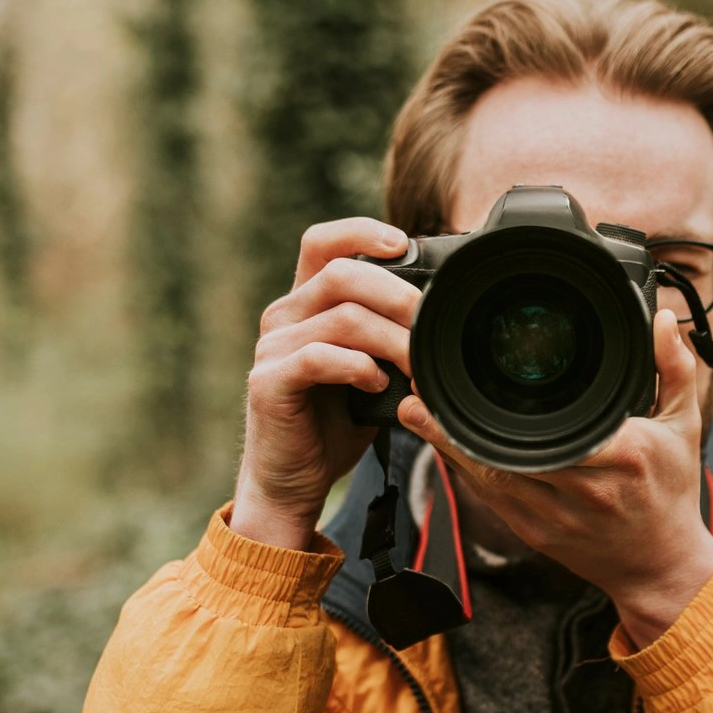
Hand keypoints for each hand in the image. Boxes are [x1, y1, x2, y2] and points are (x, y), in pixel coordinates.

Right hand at [231, 219, 422, 551]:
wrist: (292, 481)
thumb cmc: (333, 423)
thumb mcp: (369, 368)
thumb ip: (388, 335)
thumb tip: (443, 314)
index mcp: (305, 303)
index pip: (322, 242)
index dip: (361, 231)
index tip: (404, 243)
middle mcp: (283, 316)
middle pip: (342, 273)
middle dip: (398, 293)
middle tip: (432, 323)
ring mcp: (272, 348)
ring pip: (341, 317)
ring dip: (392, 339)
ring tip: (418, 366)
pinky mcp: (269, 382)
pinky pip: (319, 358)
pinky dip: (358, 368)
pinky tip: (378, 386)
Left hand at [398, 309, 712, 646]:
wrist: (660, 565)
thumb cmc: (671, 492)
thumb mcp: (684, 427)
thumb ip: (673, 369)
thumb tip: (659, 320)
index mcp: (620, 456)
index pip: (552, 432)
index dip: (501, 413)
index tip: (467, 381)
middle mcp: (583, 489)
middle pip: (503, 454)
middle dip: (454, 424)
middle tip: (421, 388)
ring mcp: (553, 516)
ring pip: (486, 479)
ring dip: (446, 445)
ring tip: (417, 410)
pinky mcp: (534, 534)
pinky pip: (489, 498)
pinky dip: (463, 470)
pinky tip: (441, 444)